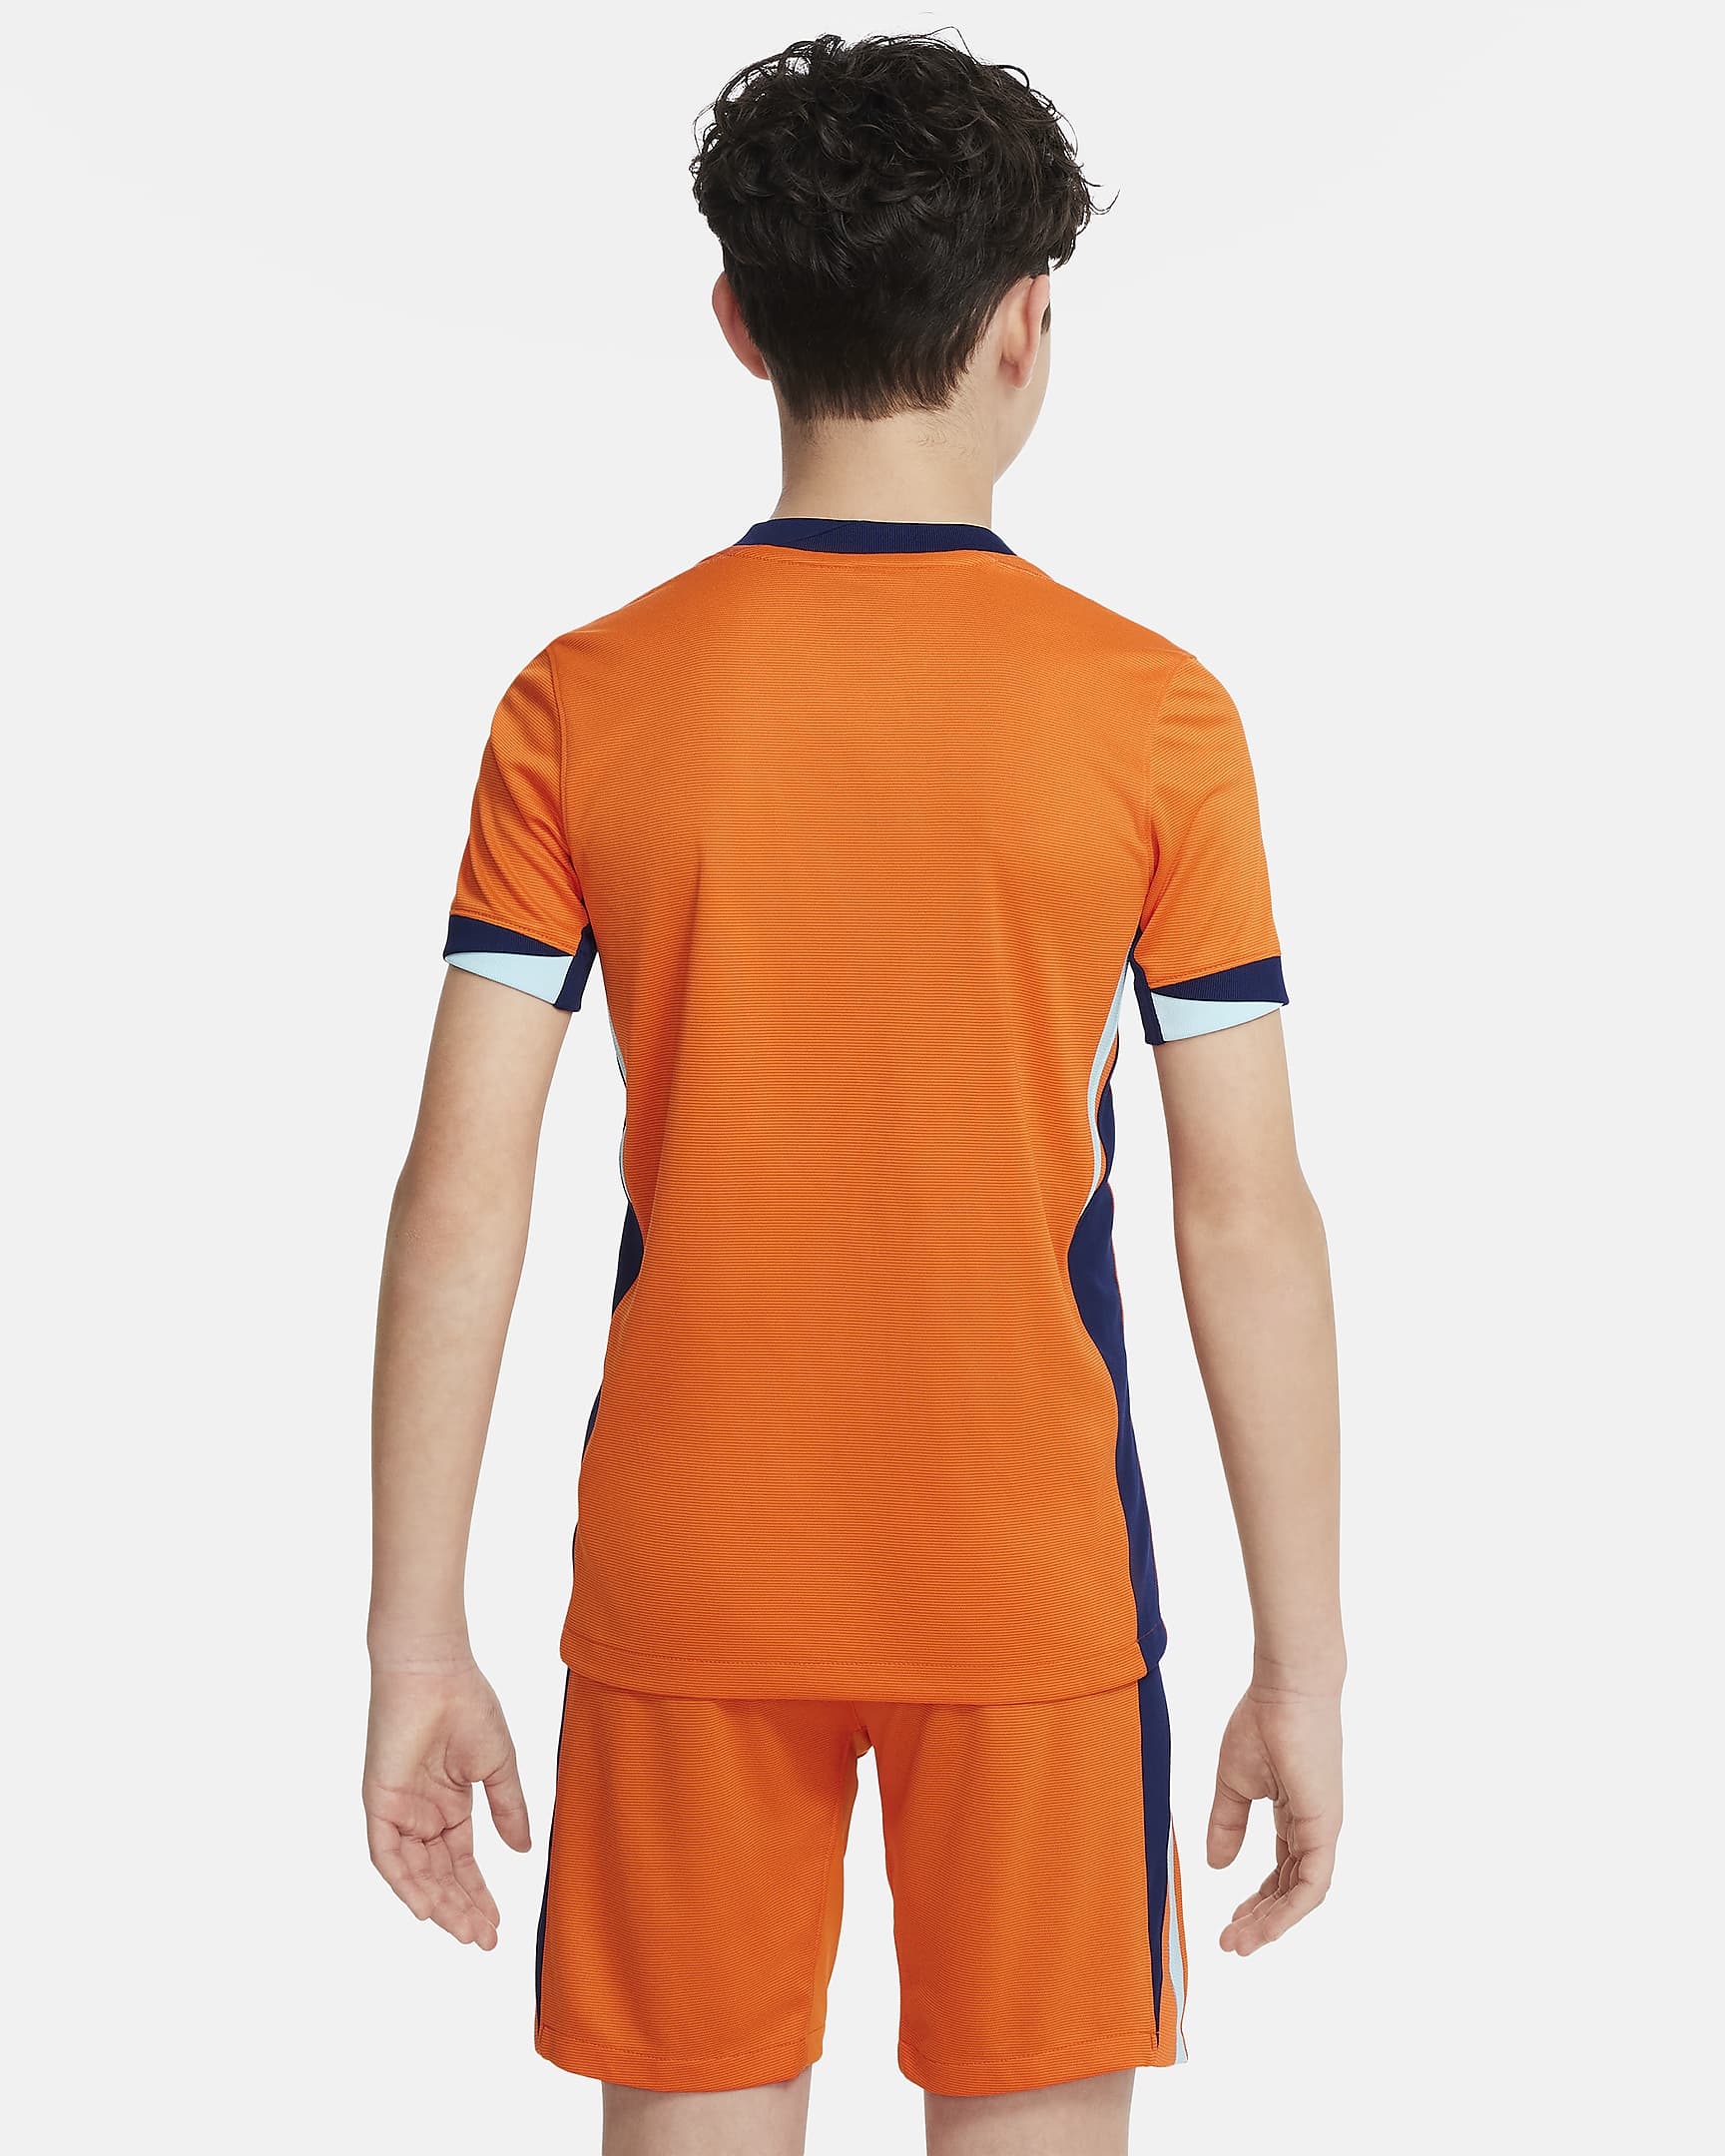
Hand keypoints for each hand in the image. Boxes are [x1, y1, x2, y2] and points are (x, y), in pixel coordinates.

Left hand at [363, 1656, 531, 1948]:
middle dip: (461, 1909)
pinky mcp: (380, 1802)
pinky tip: (426, 1908)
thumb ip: (509, 1809)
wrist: (436, 1670)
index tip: (498, 1926)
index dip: (479, 1895)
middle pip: (439, 1876)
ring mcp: (399, 1810)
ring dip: (438, 1904)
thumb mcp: (499, 1766)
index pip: (461, 1863)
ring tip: (464, 1931)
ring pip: (415, 1873)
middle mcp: (422, 1814)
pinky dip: (404, 1883)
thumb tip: (524, 1851)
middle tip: (483, 1941)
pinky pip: (387, 1855)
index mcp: (449, 1804)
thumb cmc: (468, 1705)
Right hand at [1206, 1680, 1341, 1953]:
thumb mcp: (1233, 1781)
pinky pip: (1313, 1883)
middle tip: (1230, 1944)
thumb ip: (1226, 1823)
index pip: (1281, 1871)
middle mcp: (1313, 1829)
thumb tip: (1216, 1865)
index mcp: (1294, 1816)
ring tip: (1239, 1943)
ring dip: (1271, 1923)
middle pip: (1291, 1890)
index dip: (1256, 1899)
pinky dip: (1289, 1910)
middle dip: (1261, 1920)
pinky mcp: (1324, 1827)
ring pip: (1302, 1895)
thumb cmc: (1262, 1721)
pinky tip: (1264, 1926)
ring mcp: (1322, 1830)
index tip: (1228, 1922)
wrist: (1286, 1688)